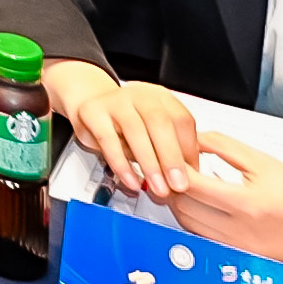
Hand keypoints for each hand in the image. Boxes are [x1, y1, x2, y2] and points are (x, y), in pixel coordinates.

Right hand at [45, 60, 200, 198]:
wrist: (90, 104)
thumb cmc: (127, 123)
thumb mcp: (152, 131)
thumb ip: (170, 149)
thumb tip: (188, 178)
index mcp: (161, 97)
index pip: (182, 120)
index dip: (189, 150)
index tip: (192, 175)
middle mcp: (139, 95)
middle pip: (160, 122)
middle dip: (171, 157)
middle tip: (178, 184)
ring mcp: (115, 101)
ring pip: (135, 130)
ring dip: (149, 164)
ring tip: (158, 188)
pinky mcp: (92, 112)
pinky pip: (108, 140)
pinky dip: (122, 164)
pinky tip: (132, 181)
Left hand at [176, 127, 282, 272]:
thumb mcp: (264, 162)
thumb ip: (224, 147)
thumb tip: (193, 138)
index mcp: (246, 203)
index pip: (191, 185)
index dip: (174, 168)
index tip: (169, 154)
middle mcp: (239, 230)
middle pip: (183, 208)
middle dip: (172, 187)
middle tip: (170, 169)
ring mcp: (238, 247)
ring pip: (189, 226)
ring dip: (180, 205)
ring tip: (183, 185)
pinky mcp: (241, 257)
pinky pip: (204, 238)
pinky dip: (194, 221)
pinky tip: (200, 205)